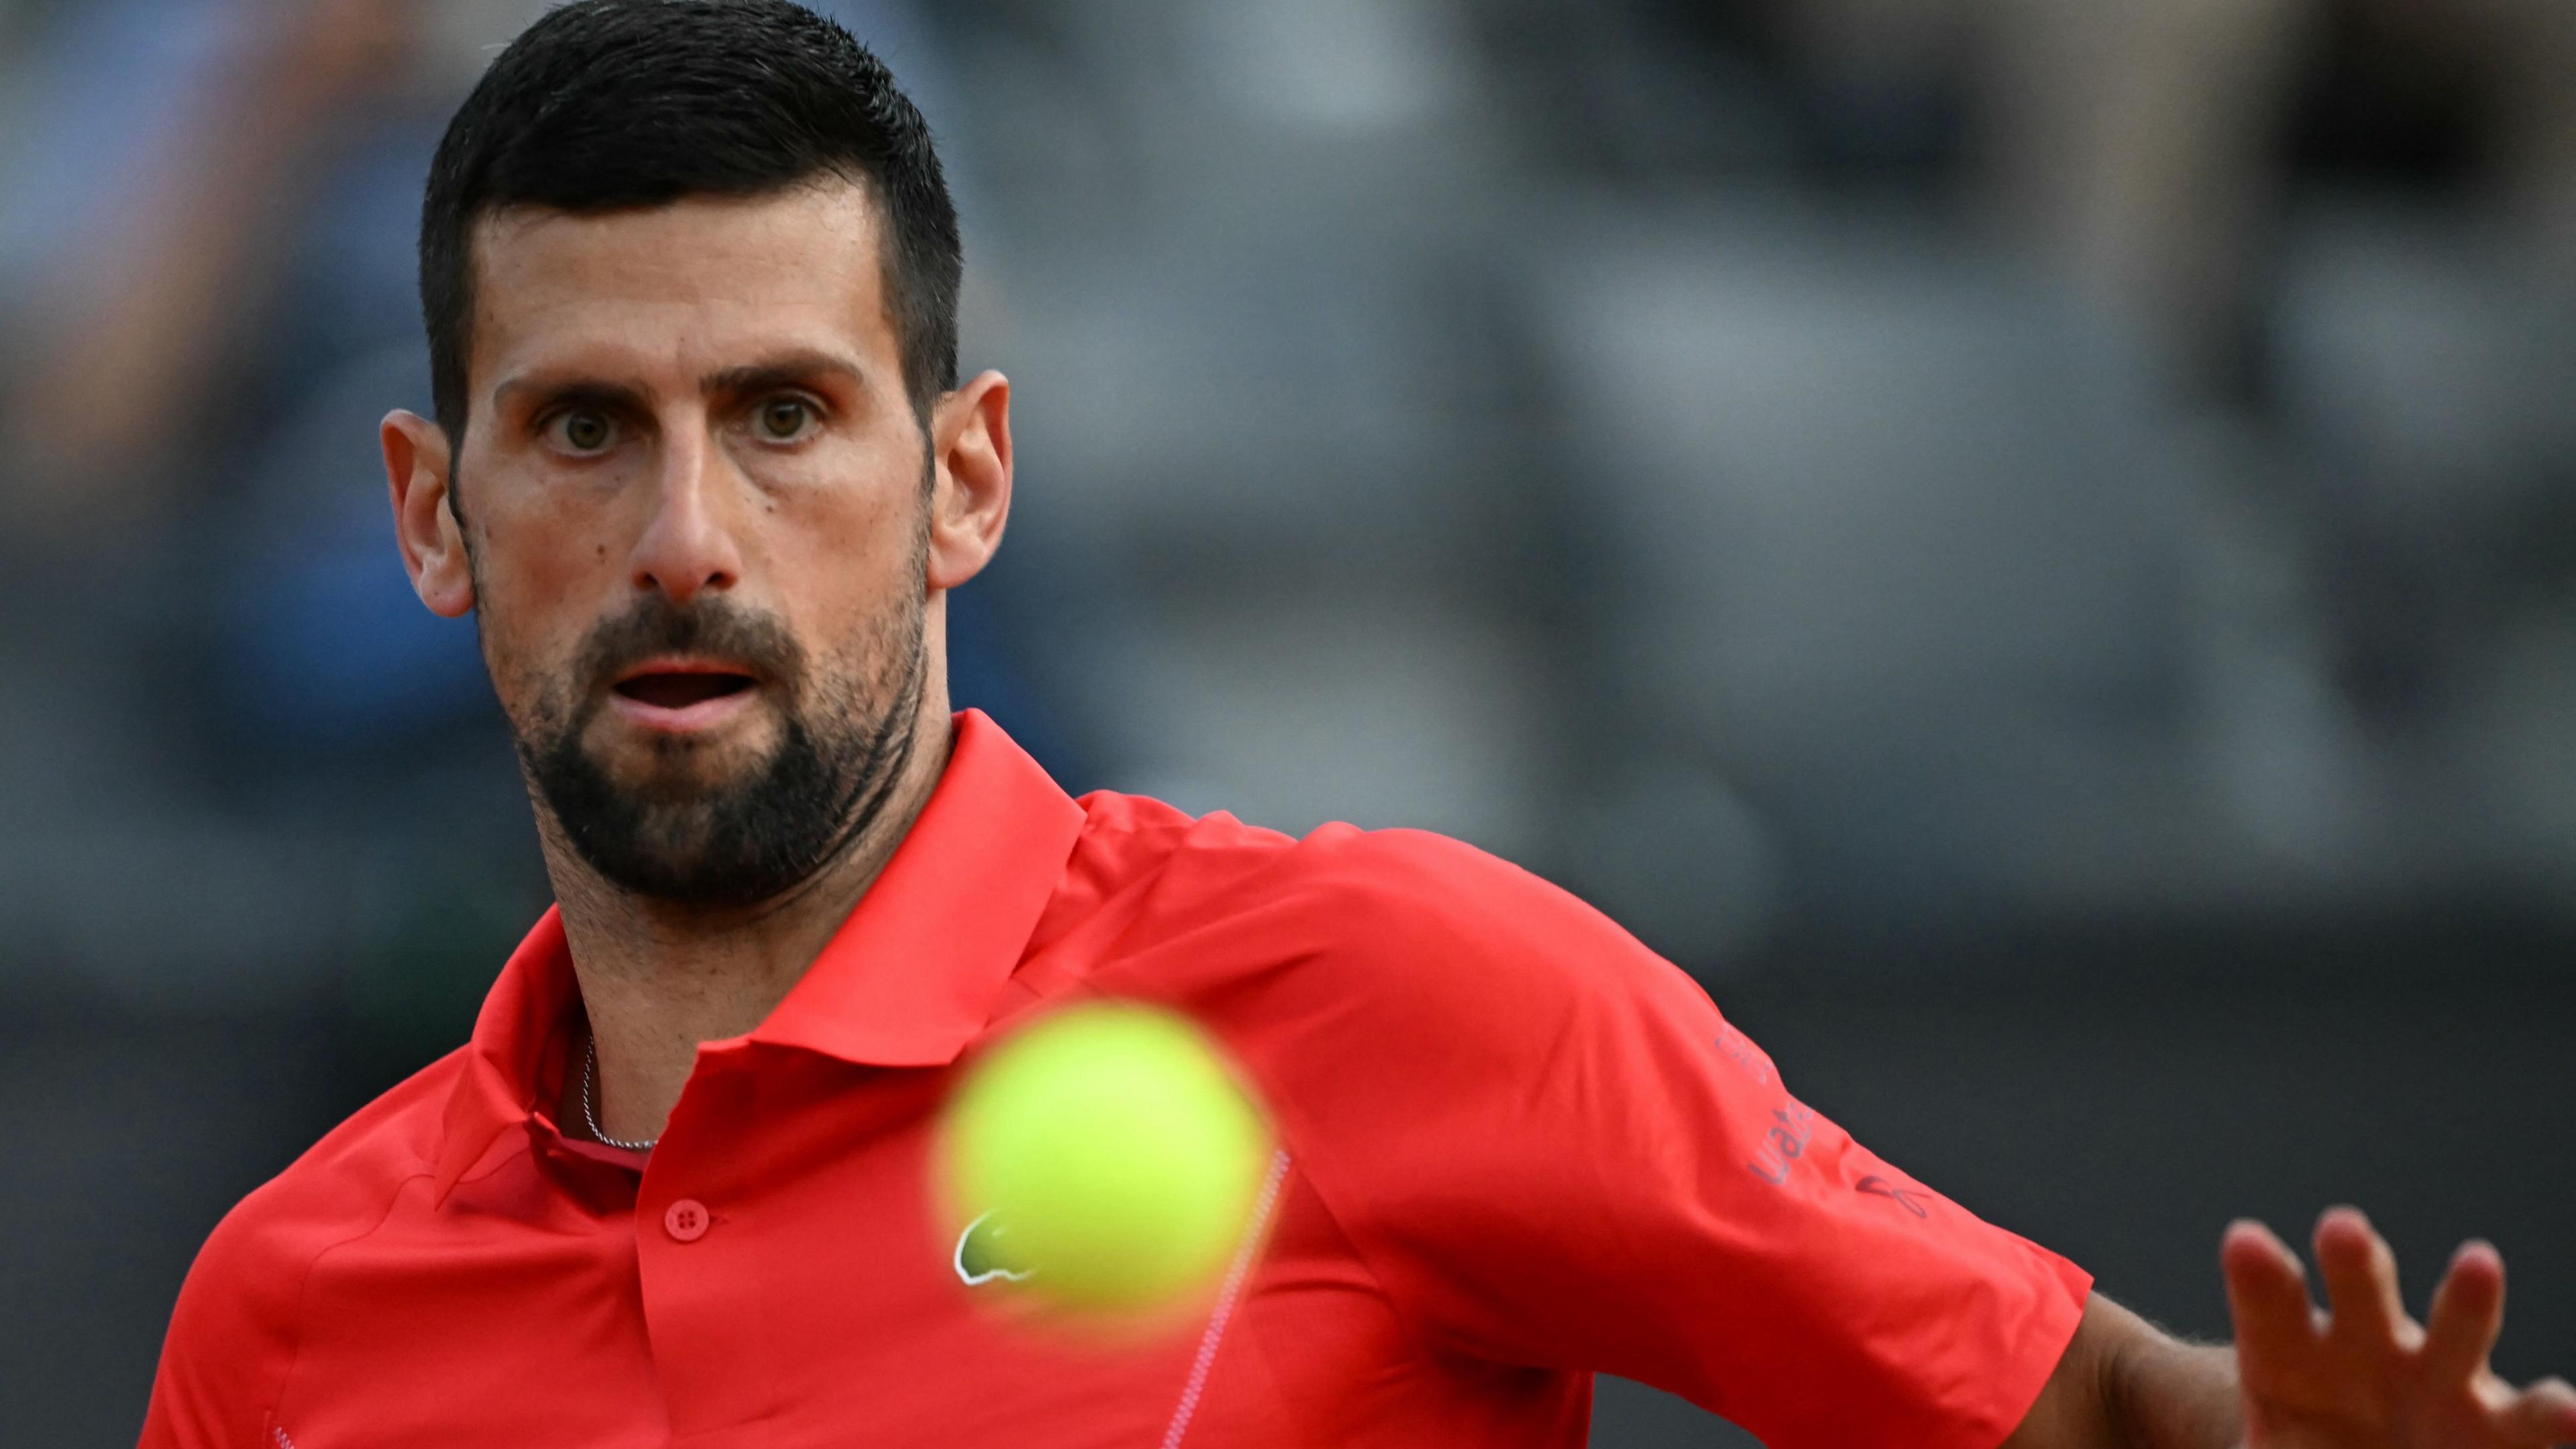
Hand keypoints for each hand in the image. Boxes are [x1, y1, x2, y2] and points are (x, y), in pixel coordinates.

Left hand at [2222, 1206, 2575, 1447]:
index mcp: (2289, 1355)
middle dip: (2352, 1262)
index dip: (2257, 1276)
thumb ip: (2270, 1443)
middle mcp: (2369, 1350)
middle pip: (2360, 1293)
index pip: (2268, 1308)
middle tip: (2341, 1227)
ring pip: (2456, 1332)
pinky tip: (2573, 1412)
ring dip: (2465, 1299)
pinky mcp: (2503, 1429)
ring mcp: (2441, 1381)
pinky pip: (2533, 1419)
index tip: (2245, 1242)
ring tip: (2476, 1262)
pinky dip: (2557, 1414)